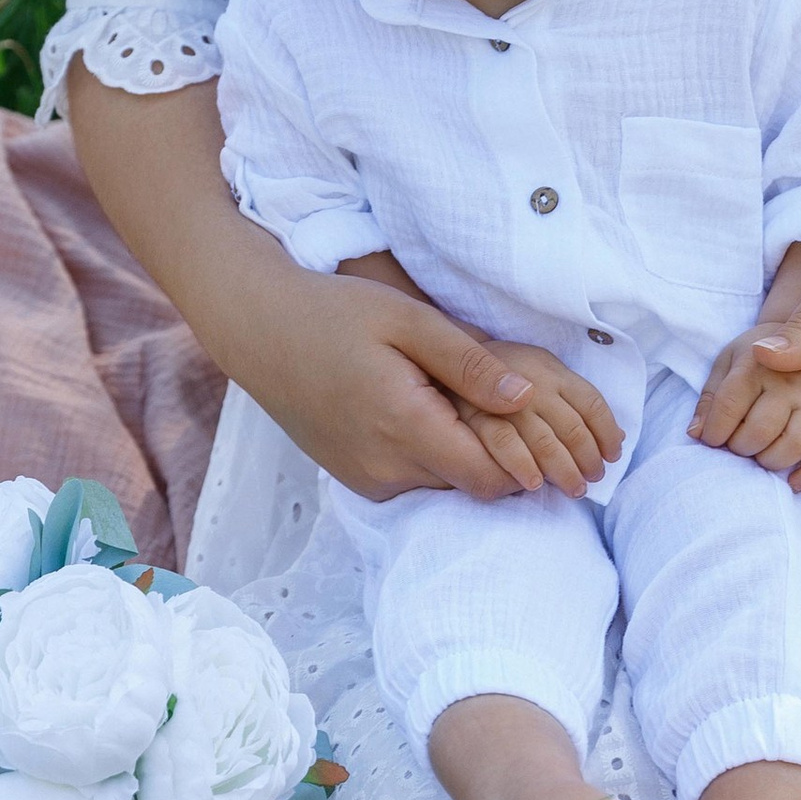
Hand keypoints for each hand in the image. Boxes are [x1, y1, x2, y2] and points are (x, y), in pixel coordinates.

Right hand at [336, 254, 622, 499]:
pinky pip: (414, 481)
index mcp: (403, 427)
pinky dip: (436, 457)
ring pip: (444, 485)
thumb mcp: (408, 320)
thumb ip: (469, 362)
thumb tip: (528, 396)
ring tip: (469, 403)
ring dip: (468, 456)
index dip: (529, 460)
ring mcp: (365, 480)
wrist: (258, 329)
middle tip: (513, 408)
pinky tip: (432, 412)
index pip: (490, 478)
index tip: (541, 425)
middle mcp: (383, 469)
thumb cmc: (334, 313)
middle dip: (505, 457)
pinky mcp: (355, 478)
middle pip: (472, 486)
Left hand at [690, 325, 800, 489]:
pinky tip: (794, 481)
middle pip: (761, 429)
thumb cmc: (763, 357)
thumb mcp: (730, 361)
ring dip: (772, 460)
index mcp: (756, 365)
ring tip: (762, 457)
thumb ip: (711, 397)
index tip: (712, 439)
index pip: (729, 405)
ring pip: (797, 443)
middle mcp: (788, 383)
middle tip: (738, 447)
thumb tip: (695, 433)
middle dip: (741, 448)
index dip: (714, 431)